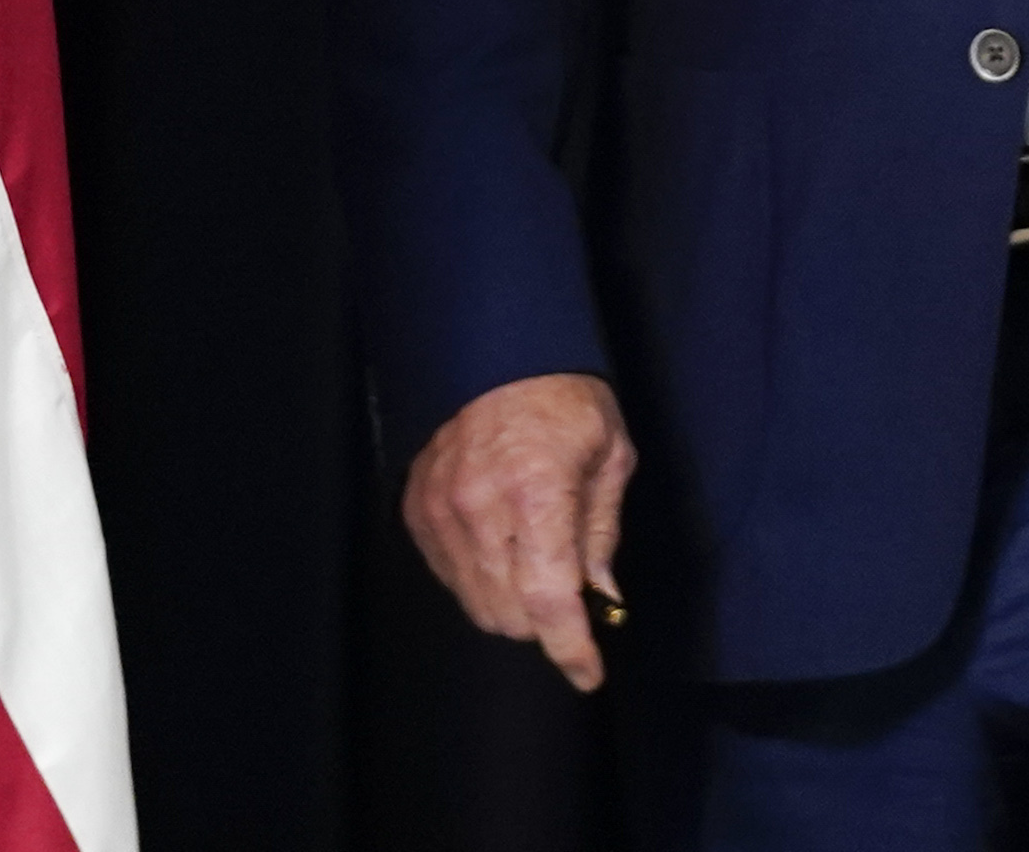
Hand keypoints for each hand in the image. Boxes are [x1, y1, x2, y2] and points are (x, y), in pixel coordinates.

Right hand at [402, 372, 636, 690]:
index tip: (588, 675)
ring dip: (514, 610)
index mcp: (537, 492)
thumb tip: (603, 599)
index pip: (547, 598)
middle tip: (575, 602)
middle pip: (508, 614)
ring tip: (541, 575)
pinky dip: (482, 585)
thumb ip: (601, 534)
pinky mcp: (417, 512)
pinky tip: (506, 557)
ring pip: (476, 604)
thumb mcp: (611, 456)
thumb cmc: (568, 402)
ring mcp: (440, 513)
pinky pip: (450, 579)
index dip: (570, 648)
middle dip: (547, 625)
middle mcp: (479, 509)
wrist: (498, 354)